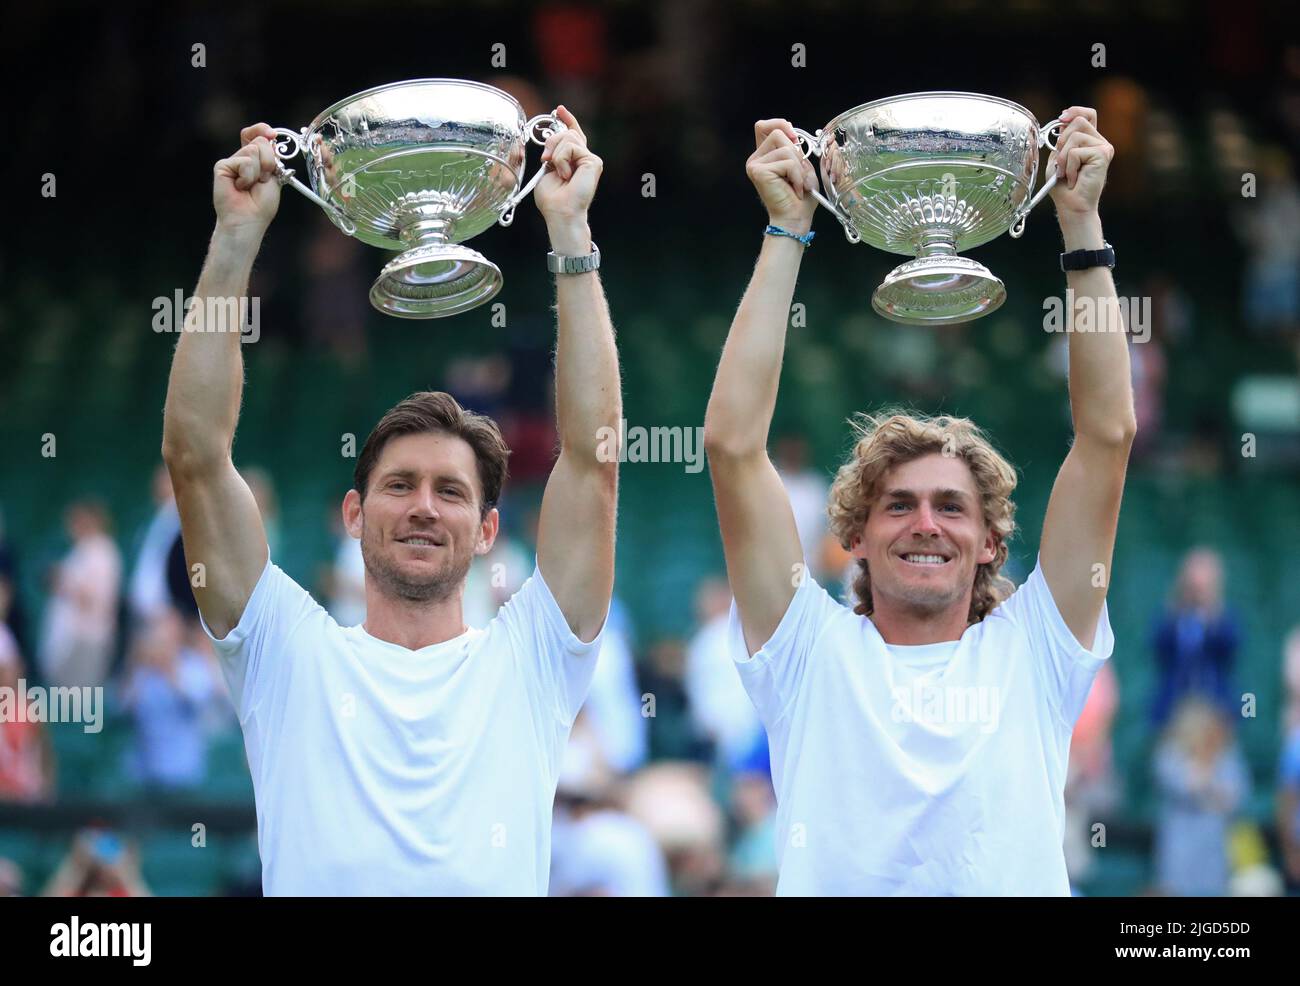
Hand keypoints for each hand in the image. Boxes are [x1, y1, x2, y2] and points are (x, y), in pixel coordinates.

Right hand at [213, 123, 282, 233]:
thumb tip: (269, 137)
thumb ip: (271, 157)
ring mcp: (232, 161)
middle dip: (269, 161)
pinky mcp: (222, 166)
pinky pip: (244, 162)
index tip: (272, 134)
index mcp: (256, 159)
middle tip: (263, 179)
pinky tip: (241, 187)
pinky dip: (248, 176)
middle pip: (260, 141)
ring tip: (251, 186)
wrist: (248, 219)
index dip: (263, 130)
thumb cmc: (261, 204)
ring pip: (253, 150)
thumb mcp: (274, 177)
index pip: (257, 135)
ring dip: (259, 171)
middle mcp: (243, 158)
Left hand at [535, 105, 600, 250]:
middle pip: (567, 133)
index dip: (567, 120)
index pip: (573, 135)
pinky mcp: (594, 162)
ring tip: (559, 173)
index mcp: (573, 160)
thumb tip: (551, 141)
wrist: (560, 211)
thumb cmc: (553, 198)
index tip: (559, 110)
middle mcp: (584, 159)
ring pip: (569, 138)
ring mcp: (590, 160)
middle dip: (551, 141)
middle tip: (545, 160)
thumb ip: (552, 153)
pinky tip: (566, 175)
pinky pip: (572, 148)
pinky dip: (562, 160)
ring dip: (556, 154)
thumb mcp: (547, 170)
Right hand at [746, 119, 816, 234]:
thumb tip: (792, 136)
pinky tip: (795, 189)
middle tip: (798, 175)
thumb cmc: (800, 197)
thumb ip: (795, 149)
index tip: (794, 138)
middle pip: (778, 133)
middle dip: (796, 153)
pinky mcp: (758, 172)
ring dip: (798, 167)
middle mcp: (755, 159)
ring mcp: (754, 165)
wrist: (795, 219)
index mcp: (764, 156)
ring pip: (785, 148)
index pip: (763, 126)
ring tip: (798, 184)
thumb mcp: (801, 166)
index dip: (780, 124)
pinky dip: (797, 175)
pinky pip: (787, 162)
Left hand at [1047, 106, 1112, 223]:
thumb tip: (1063, 121)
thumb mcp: (1057, 159)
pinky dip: (1069, 166)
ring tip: (1067, 173)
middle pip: (1078, 121)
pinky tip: (1074, 178)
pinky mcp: (1103, 154)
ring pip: (1075, 136)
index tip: (1061, 118)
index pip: (1087, 114)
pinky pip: (1076, 152)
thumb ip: (1061, 141)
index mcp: (1089, 141)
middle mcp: (1100, 142)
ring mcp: (1104, 147)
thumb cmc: (1064, 186)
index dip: (1075, 111)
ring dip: (1063, 157)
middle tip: (1061, 163)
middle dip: (1062, 141)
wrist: (1072, 206)